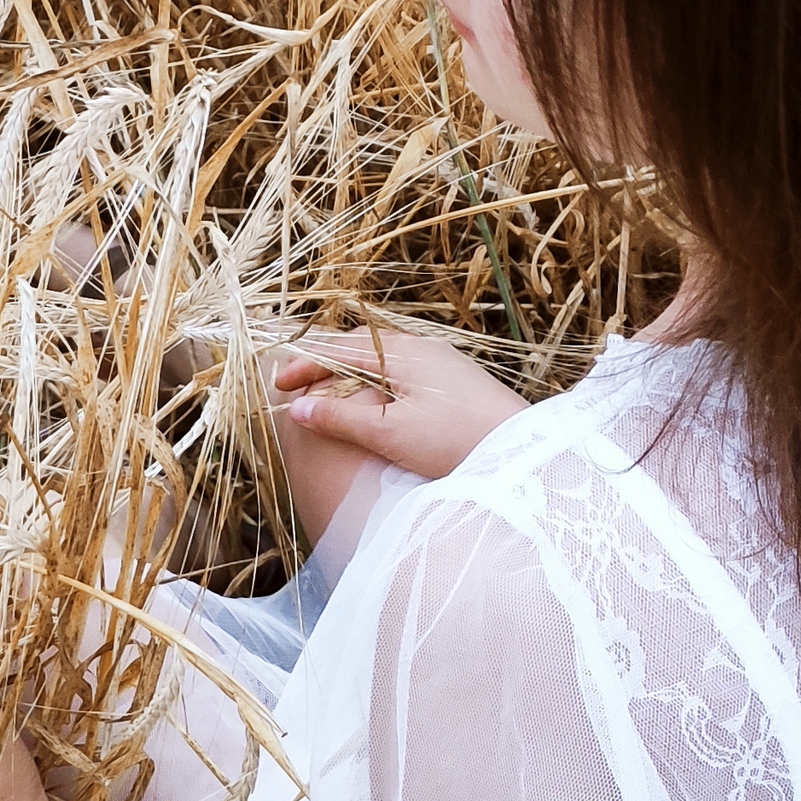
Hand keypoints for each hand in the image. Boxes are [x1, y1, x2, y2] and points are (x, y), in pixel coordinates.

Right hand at [271, 326, 526, 481]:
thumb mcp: (390, 433)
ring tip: (328, 396)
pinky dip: (375, 383)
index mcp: (400, 353)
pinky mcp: (456, 382)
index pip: (337, 351)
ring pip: (381, 359)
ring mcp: (441, 363)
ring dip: (350, 374)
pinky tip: (374, 405)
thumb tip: (297, 406)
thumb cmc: (456, 442)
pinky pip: (402, 371)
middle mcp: (420, 348)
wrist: (522, 451)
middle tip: (296, 386)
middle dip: (323, 364)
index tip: (278, 386)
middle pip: (358, 348)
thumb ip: (340, 417)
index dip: (304, 366)